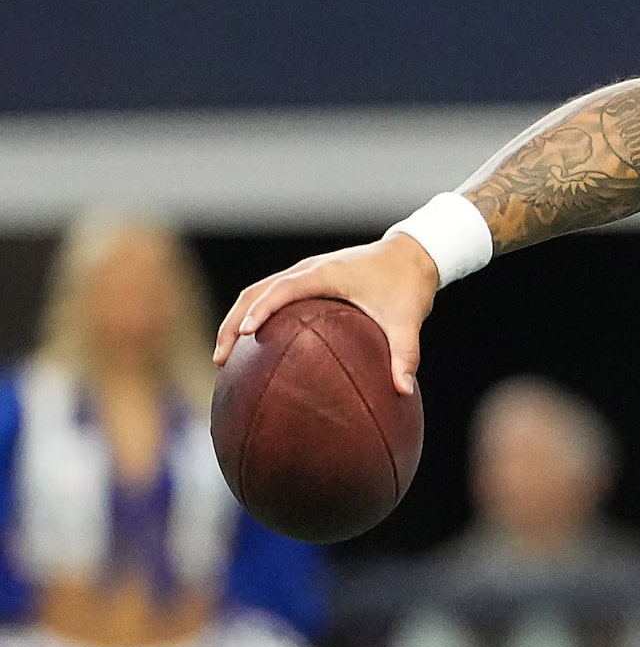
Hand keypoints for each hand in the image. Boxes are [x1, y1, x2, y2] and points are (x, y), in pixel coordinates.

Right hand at [213, 235, 441, 392]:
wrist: (412, 255)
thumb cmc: (408, 285)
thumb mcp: (409, 320)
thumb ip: (406, 354)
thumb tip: (404, 391)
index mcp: (324, 274)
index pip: (282, 290)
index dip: (262, 310)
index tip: (247, 335)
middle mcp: (307, 270)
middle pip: (254, 292)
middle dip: (233, 323)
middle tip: (221, 359)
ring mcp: (303, 274)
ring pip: (256, 293)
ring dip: (236, 320)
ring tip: (225, 359)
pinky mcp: (306, 280)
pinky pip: (271, 297)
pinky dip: (255, 317)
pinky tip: (253, 348)